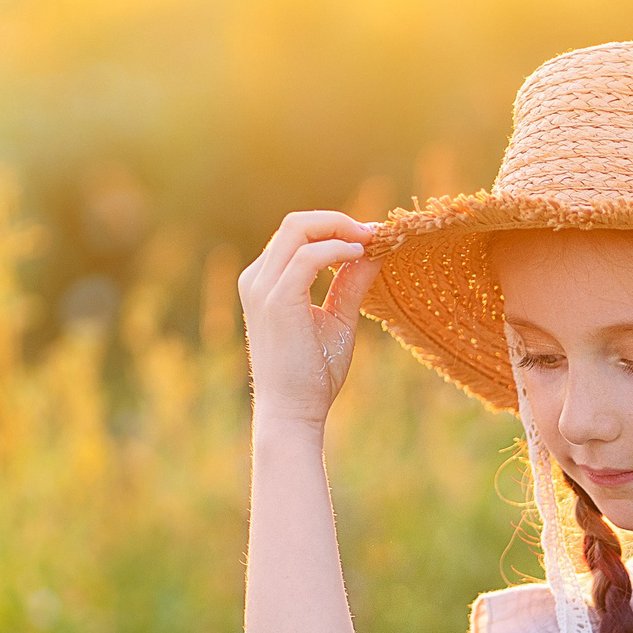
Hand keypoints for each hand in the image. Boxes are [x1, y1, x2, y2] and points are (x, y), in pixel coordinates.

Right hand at [239, 209, 379, 427]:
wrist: (293, 411)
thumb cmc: (312, 372)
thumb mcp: (337, 318)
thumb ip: (350, 283)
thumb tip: (375, 252)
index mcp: (265, 281)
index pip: (296, 235)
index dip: (335, 228)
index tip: (372, 236)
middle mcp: (256, 278)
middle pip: (296, 223)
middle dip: (339, 221)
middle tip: (375, 233)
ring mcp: (262, 287)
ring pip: (298, 229)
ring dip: (341, 229)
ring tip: (372, 242)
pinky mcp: (277, 299)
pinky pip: (309, 256)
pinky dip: (337, 249)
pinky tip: (361, 255)